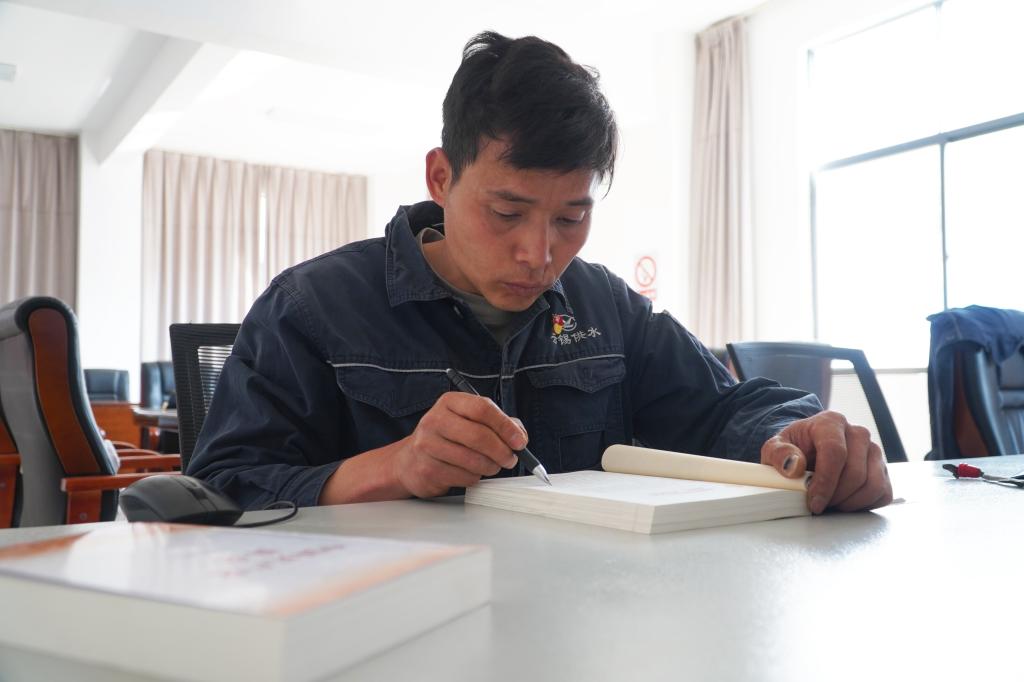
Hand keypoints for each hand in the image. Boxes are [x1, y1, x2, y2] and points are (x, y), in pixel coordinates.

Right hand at [390, 392, 523, 497]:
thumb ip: (498, 424)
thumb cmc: (448, 437)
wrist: (410, 459)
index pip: (482, 408)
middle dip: (502, 451)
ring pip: (474, 461)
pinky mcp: (427, 470)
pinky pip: (464, 477)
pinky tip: (470, 472)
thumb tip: (520, 437)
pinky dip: (475, 478)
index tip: (519, 441)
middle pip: (479, 436)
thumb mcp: (470, 421)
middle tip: (510, 459)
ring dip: (491, 467)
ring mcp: (427, 445)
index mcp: (450, 402)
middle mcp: (435, 420)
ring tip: (491, 466)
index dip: (505, 426)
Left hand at [760, 410, 892, 513]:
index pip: (835, 452)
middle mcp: (857, 433)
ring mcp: (873, 451)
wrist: (807, 450)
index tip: (814, 501)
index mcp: (830, 422)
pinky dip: (864, 505)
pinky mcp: (882, 469)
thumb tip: (794, 466)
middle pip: (855, 472)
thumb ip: (778, 454)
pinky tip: (845, 502)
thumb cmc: (793, 449)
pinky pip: (882, 493)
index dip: (825, 481)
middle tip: (819, 504)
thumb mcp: (774, 448)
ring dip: (850, 503)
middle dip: (835, 496)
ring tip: (830, 503)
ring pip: (872, 485)